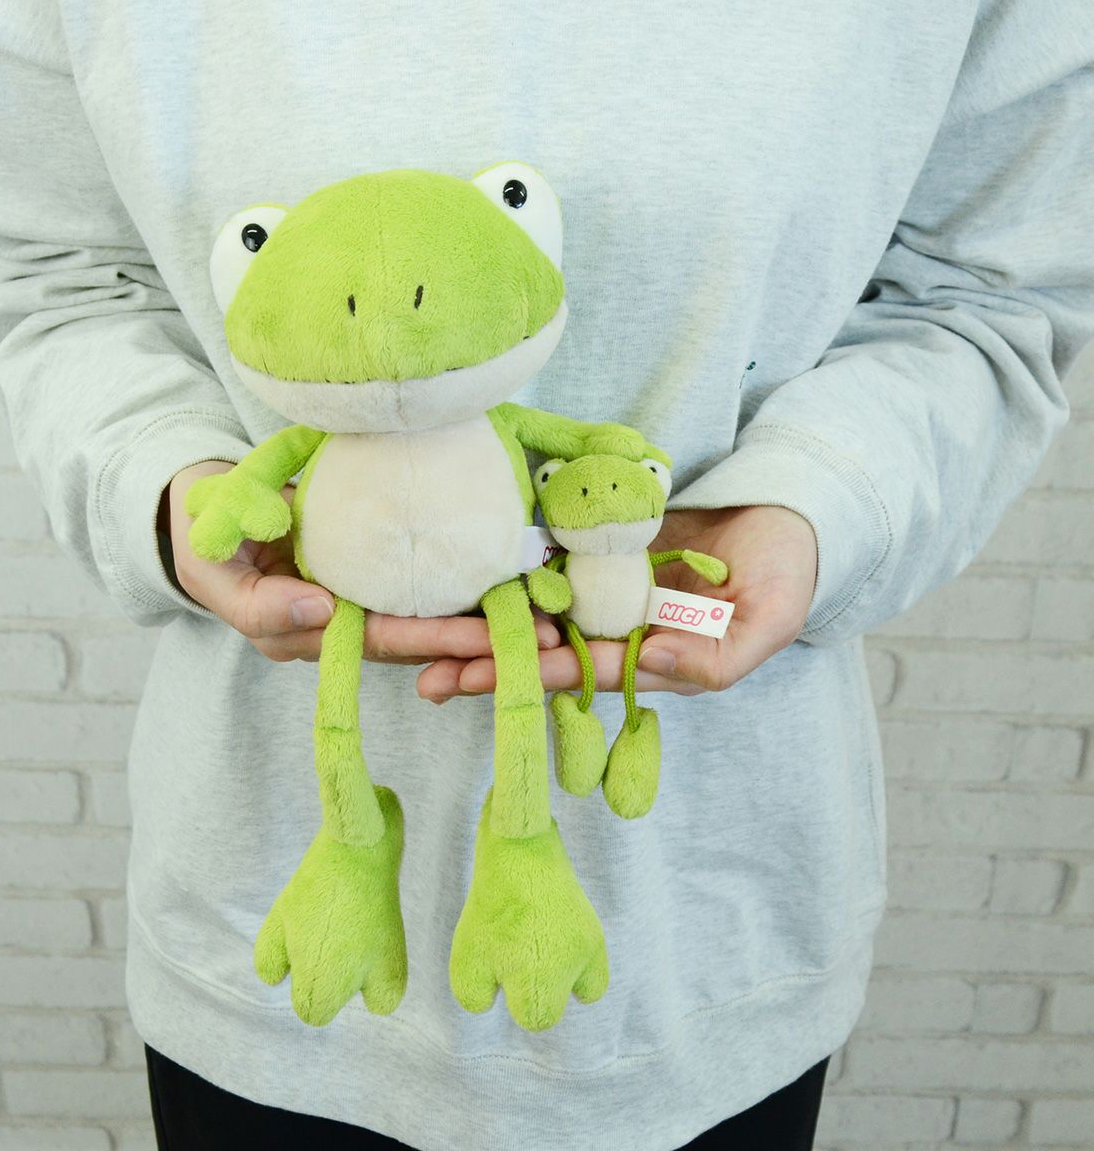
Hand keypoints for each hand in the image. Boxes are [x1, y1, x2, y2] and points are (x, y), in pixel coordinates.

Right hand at [161, 462, 561, 663]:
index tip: (480, 635)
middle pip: (417, 642)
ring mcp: (356, 601)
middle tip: (541, 635)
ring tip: (548, 616)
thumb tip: (321, 610)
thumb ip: (257, 598)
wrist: (205, 501)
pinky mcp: (371, 571)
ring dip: (484, 621)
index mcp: (299, 634)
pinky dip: (466, 586)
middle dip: (477, 643)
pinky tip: (516, 579)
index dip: (429, 640)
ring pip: (427, 620)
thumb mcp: (210, 560)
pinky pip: (422, 585)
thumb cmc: (202, 530)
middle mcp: (337, 627)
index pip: (376, 641)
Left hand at [417, 505, 816, 700]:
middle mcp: (614, 632)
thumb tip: (651, 667)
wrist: (783, 516)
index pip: (574, 671)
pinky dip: (502, 566)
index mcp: (647, 660)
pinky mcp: (595, 550)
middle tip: (410, 664)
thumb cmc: (785, 574)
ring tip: (408, 627)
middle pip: (535, 647)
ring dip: (475, 616)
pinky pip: (543, 559)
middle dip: (475, 655)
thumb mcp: (769, 622)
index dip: (519, 674)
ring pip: (528, 607)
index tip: (463, 677)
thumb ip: (715, 658)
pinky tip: (453, 568)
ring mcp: (601, 592)